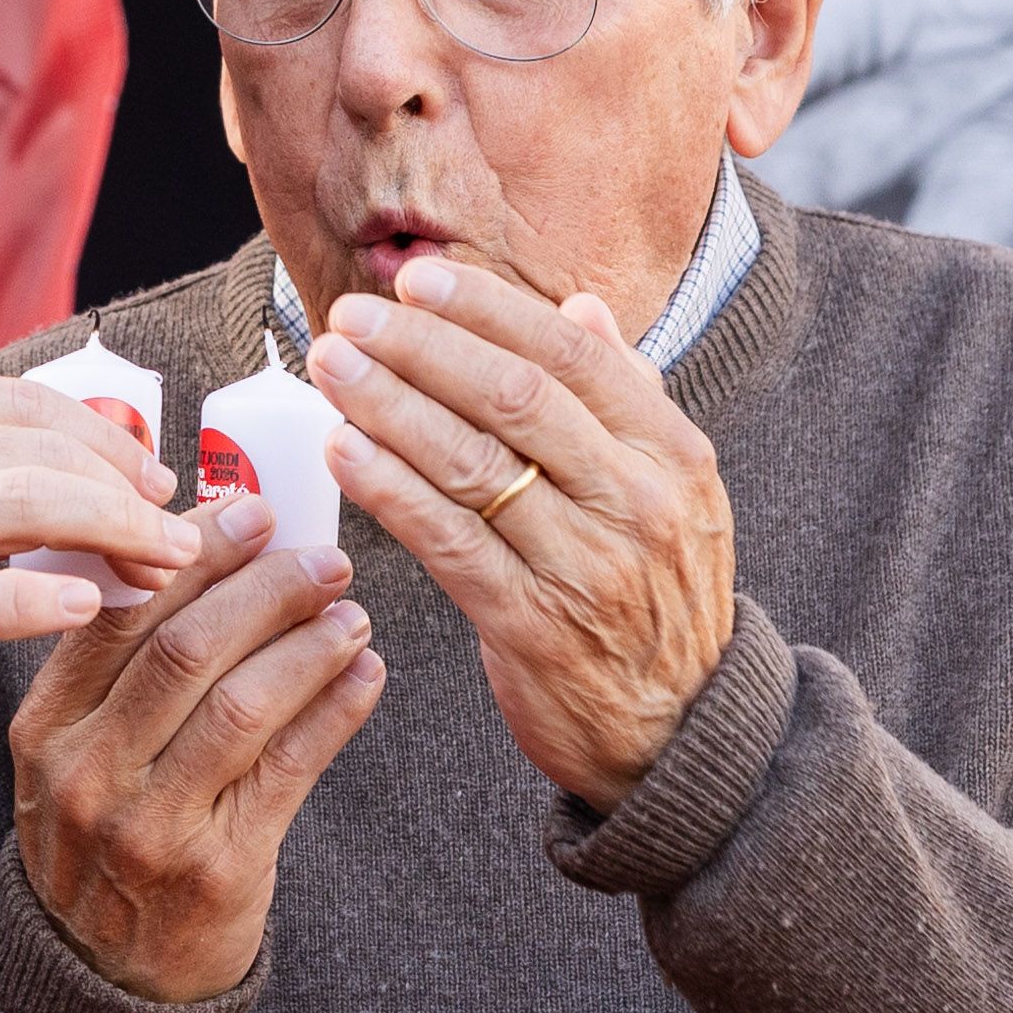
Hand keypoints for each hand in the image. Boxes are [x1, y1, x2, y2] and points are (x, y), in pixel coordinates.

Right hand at [0, 376, 195, 763]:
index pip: (30, 405)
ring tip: (165, 573)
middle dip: (132, 494)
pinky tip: (88, 611)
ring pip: (27, 507)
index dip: (112, 442)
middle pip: (44, 452)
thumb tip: (84, 470)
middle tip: (185, 540)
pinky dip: (37, 601)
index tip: (160, 483)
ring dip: (115, 539)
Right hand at [10, 495, 384, 1001]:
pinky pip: (290, 769)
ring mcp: (150, 827)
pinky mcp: (217, 871)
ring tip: (352, 614)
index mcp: (46, 728)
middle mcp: (88, 773)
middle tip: (323, 558)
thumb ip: (119, 671)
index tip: (255, 511)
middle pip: (186, 648)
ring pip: (243, 703)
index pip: (122, 615)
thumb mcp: (73, 758)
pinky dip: (336, 711)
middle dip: (267, 589)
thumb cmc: (105, 844)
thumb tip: (211, 555)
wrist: (102, 984)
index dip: (195, 555)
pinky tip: (365, 676)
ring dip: (310, 645)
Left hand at [305, 261, 732, 817]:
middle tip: (350, 319)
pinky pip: (450, 544)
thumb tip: (583, 308)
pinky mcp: (533, 627)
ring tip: (331, 369)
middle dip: (421, 349)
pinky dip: (391, 491)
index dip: (488, 312)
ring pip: (474, 466)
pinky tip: (343, 453)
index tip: (417, 282)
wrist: (681, 730)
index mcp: (672, 454)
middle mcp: (636, 502)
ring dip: (390, 408)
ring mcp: (586, 567)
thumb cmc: (656, 596)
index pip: (571, 357)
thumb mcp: (675, 491)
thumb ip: (629, 397)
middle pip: (514, 401)